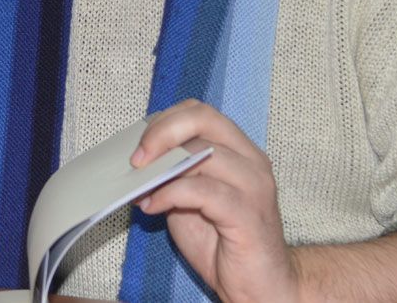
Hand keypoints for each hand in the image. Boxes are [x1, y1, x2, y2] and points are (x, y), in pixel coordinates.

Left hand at [132, 99, 300, 302]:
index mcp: (240, 150)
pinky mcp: (248, 214)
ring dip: (161, 170)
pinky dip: (170, 194)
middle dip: (162, 133)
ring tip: (141, 190)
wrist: (260, 285)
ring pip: (202, 152)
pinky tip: (154, 206)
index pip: (200, 112)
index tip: (139, 143)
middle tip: (136, 159)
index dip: (165, 120)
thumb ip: (172, 175)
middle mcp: (252, 160)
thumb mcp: (189, 200)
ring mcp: (254, 185)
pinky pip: (202, 191)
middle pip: (203, 119)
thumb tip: (136, 162)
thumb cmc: (223, 241)